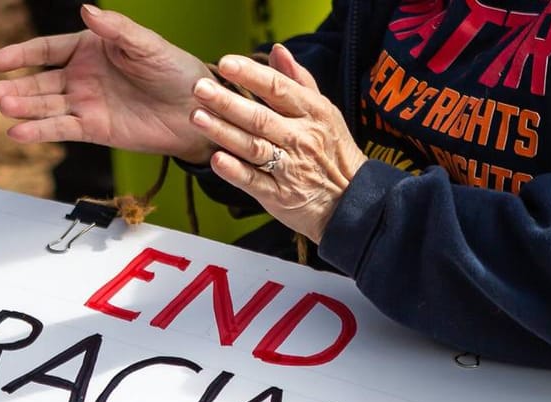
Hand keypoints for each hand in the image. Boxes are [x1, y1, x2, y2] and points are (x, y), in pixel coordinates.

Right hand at [0, 4, 213, 162]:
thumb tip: (87, 10)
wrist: (194, 110)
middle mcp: (82, 77)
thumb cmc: (174, 70)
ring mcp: (86, 104)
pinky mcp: (94, 129)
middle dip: (14, 87)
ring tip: (1, 107)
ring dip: (22, 107)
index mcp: (90, 49)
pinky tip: (18, 132)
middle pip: (40, 81)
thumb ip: (115, 29)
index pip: (47, 49)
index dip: (21, 55)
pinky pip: (62, 129)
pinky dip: (40, 131)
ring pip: (46, 106)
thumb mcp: (146, 44)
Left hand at [191, 46, 367, 242]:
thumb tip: (277, 50)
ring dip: (223, 132)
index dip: (251, 75)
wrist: (352, 202)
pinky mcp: (280, 196)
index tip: (226, 63)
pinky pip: (254, 182)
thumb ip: (299, 81)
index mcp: (313, 113)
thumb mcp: (325, 112)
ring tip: (198, 117)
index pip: (278, 88)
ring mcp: (290, 169)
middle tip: (199, 88)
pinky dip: (235, 172)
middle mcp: (301, 139)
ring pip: (253, 147)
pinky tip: (216, 159)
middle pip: (260, 117)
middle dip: (227, 102)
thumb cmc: (333, 152)